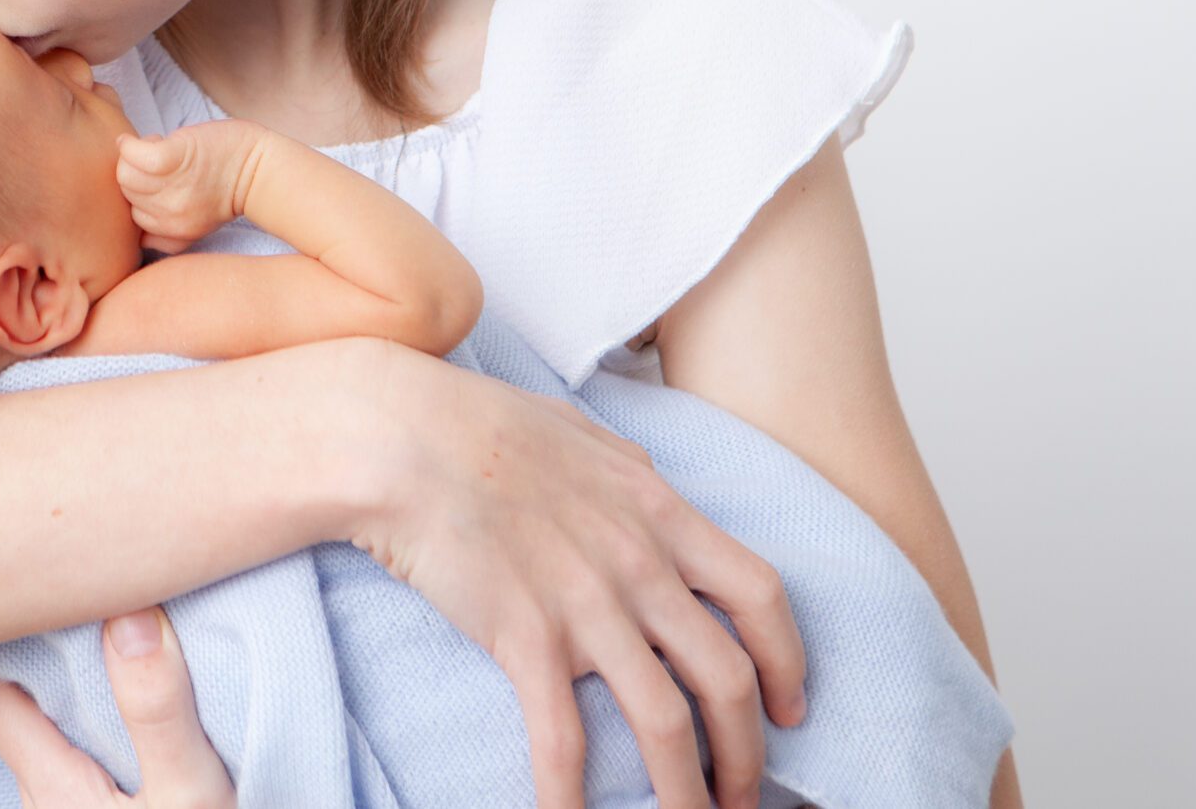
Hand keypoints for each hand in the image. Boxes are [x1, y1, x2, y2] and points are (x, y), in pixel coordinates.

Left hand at [0, 605, 235, 807]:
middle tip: (86, 596)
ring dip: (78, 697)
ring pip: (54, 742)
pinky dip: (101, 730)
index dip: (5, 635)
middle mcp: (47, 807)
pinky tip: (140, 707)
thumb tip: (126, 612)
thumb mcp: (191, 794)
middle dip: (45, 657)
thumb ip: (157, 709)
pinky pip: (84, 765)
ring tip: (120, 638)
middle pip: (19, 712)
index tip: (42, 581)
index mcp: (51, 788)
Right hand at [114, 122, 261, 251]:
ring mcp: (172, 192)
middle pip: (126, 194)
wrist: (260, 169)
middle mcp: (169, 220)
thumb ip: (165, 221)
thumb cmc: (230, 184)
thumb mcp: (196, 221)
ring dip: (135, 157)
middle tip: (161, 163)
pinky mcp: (176, 159)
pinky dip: (134, 144)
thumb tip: (133, 198)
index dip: (140, 195)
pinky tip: (147, 139)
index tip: (157, 183)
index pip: (130, 217)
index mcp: (172, 236)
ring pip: (124, 175)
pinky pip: (134, 155)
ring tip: (158, 149)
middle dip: (137, 174)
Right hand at [353, 343, 807, 808]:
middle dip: (748, 750)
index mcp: (661, 512)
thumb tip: (650, 486)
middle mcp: (639, 563)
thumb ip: (630, 474)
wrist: (405, 437)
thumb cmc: (483, 424)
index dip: (787, 661)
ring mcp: (587, 604)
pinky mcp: (526, 637)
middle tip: (744, 792)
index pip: (760, 595)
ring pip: (666, 721)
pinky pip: (563, 738)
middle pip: (728, 675)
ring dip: (686, 788)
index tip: (790, 706)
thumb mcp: (585, 437)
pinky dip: (573, 795)